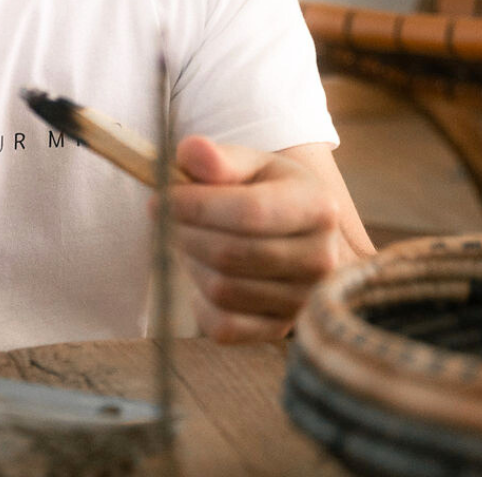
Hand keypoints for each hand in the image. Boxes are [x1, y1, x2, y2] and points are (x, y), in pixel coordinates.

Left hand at [168, 135, 341, 343]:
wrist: (291, 231)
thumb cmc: (264, 190)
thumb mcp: (249, 163)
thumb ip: (219, 158)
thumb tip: (191, 152)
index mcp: (318, 207)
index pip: (250, 212)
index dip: (196, 206)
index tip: (160, 197)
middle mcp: (321, 259)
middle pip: (230, 253)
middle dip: (183, 232)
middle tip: (163, 214)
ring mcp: (303, 301)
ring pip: (221, 289)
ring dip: (190, 261)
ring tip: (189, 237)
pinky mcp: (280, 330)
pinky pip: (223, 326)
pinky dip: (199, 302)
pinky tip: (202, 272)